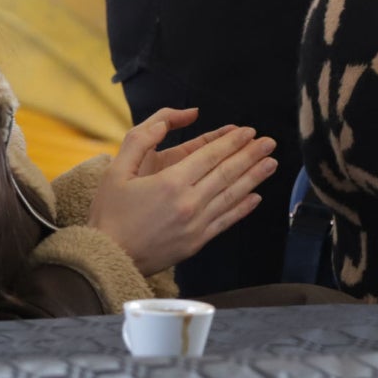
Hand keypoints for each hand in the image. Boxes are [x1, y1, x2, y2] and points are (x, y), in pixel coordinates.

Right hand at [86, 106, 278, 280]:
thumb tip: (167, 119)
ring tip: (271, 164)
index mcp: (171, 182)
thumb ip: (141, 140)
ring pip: (231, 196)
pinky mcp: (196, 242)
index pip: (210, 156)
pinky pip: (226, 221)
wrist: (106, 258)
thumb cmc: (109, 213)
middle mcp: (188, 203)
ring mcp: (195, 225)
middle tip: (270, 142)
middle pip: (227, 173)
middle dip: (251, 155)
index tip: (249, 132)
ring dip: (254, 178)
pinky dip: (242, 208)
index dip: (232, 142)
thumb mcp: (116, 170)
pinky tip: (255, 197)